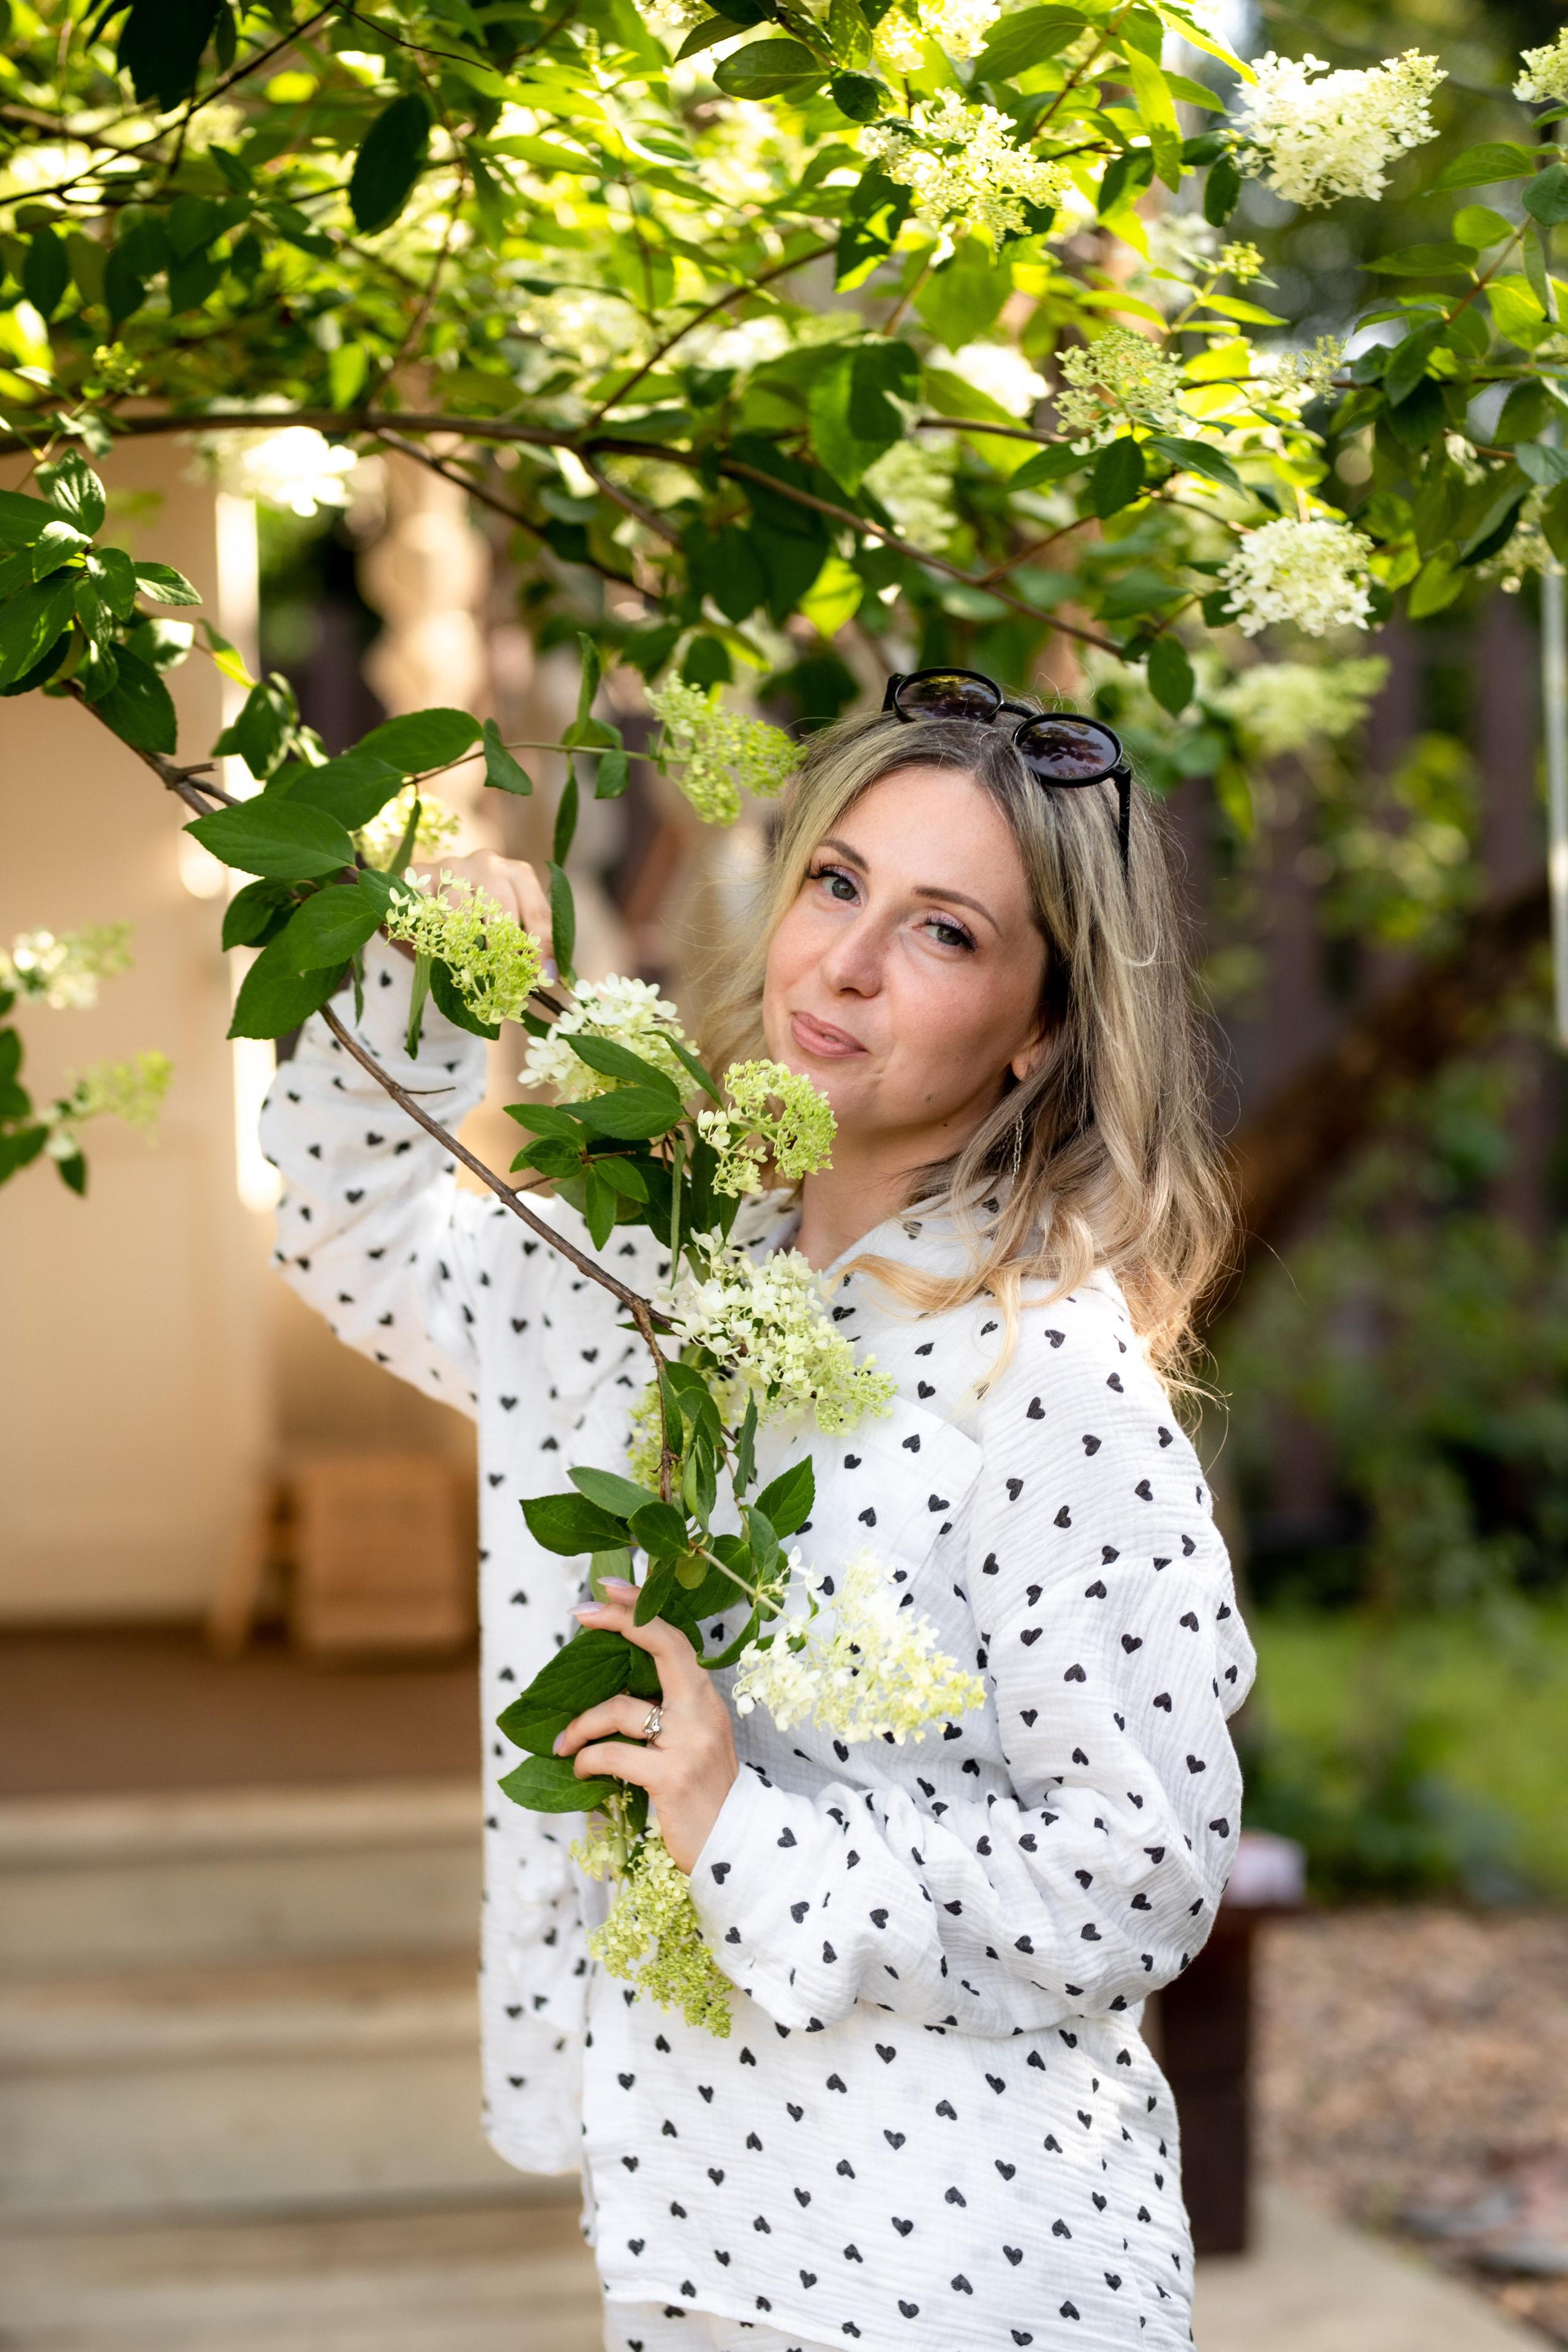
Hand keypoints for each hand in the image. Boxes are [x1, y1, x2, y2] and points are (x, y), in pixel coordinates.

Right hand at [402, 851, 557, 978]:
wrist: (434, 902)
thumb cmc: (481, 919)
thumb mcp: (510, 929)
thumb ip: (531, 945)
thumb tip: (551, 975)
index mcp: (517, 873)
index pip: (536, 909)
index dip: (540, 945)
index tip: (541, 974)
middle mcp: (488, 863)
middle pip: (500, 904)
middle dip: (504, 944)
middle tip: (504, 974)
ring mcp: (453, 865)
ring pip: (461, 906)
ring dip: (466, 940)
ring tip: (470, 965)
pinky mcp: (420, 873)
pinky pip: (428, 905)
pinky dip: (433, 928)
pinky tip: (437, 945)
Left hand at [554, 1582, 739, 1873]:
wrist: (733, 1847)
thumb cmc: (701, 1792)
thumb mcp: (691, 1740)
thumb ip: (664, 1710)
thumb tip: (610, 1684)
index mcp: (704, 1698)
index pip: (674, 1638)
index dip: (639, 1609)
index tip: (606, 1589)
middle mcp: (702, 1711)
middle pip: (663, 1645)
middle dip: (620, 1620)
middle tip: (581, 1613)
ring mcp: (689, 1742)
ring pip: (620, 1708)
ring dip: (581, 1725)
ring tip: (563, 1745)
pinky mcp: (671, 1776)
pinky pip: (613, 1754)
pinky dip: (588, 1759)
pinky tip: (581, 1770)